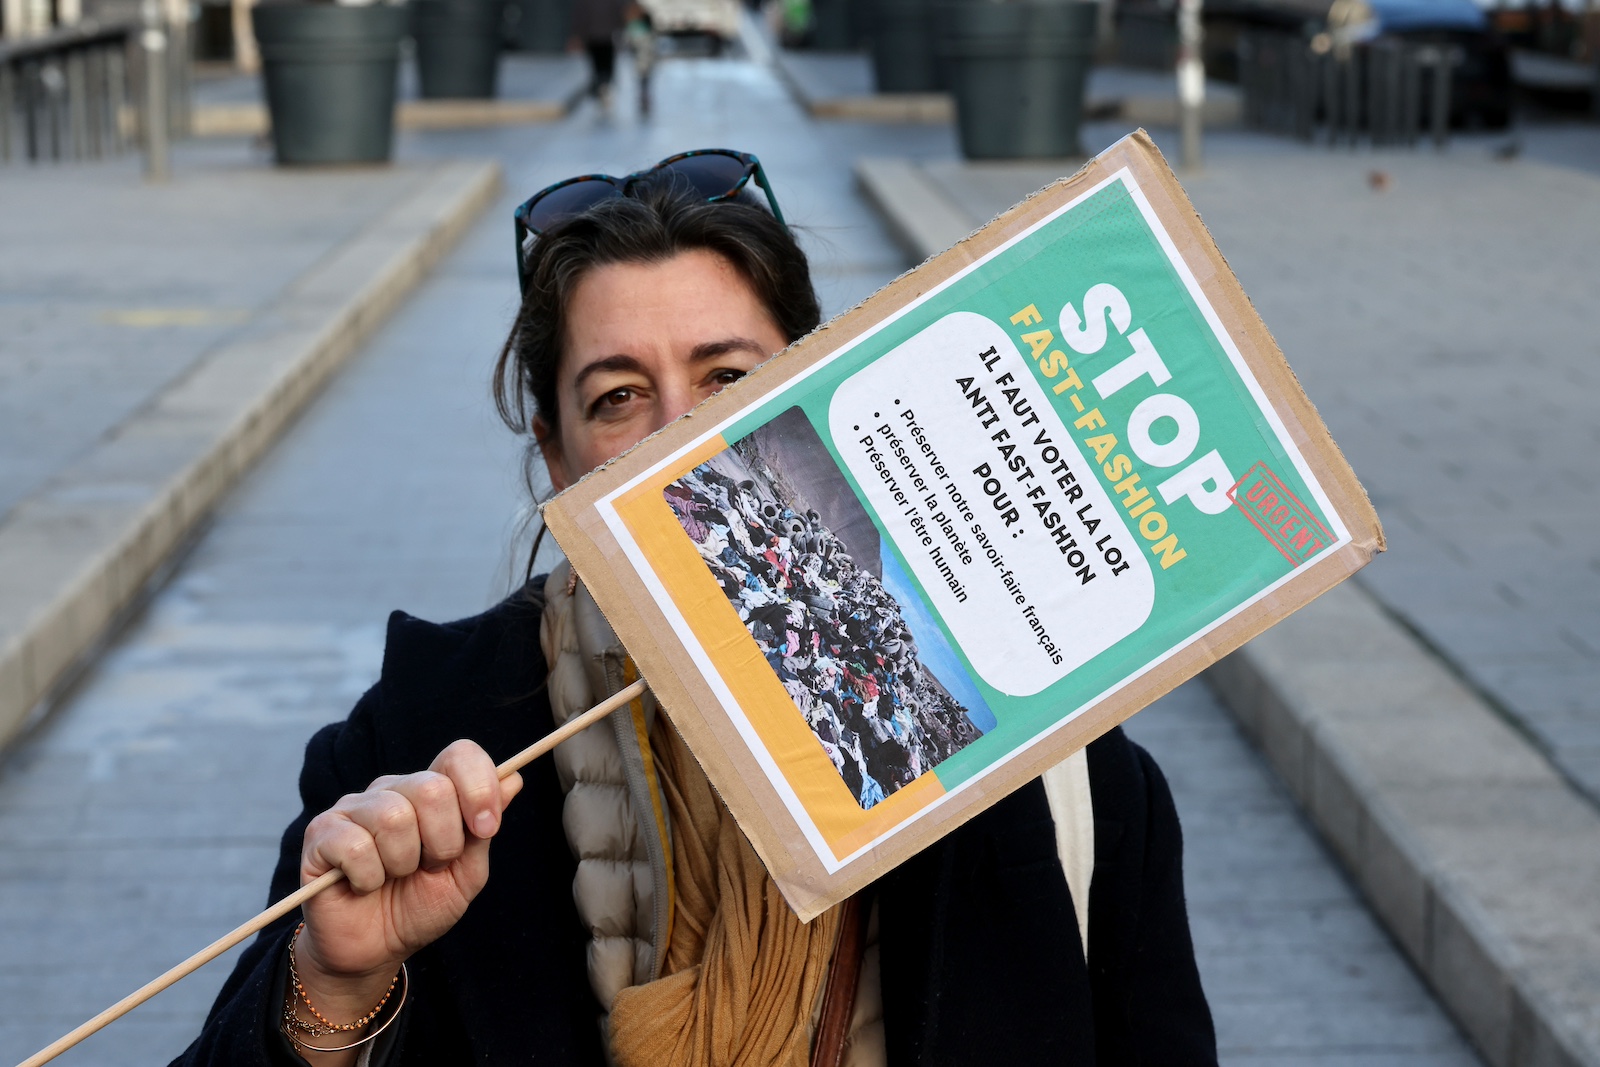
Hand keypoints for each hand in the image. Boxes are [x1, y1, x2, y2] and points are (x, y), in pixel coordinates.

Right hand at [291, 740, 522, 1020]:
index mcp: (430, 792)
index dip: (480, 787)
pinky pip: (356, 846)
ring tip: (394, 877)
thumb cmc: (420, 907)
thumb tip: (514, 777)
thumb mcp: (466, 873)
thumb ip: (484, 827)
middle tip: (430, 867)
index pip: (459, 755)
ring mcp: (354, 808)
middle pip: (432, 788)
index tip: (486, 829)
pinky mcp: (321, 834)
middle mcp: (392, 790)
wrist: (376, 950)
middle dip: (443, 841)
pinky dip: (369, 877)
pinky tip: (364, 884)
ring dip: (404, 862)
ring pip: (393, 817)